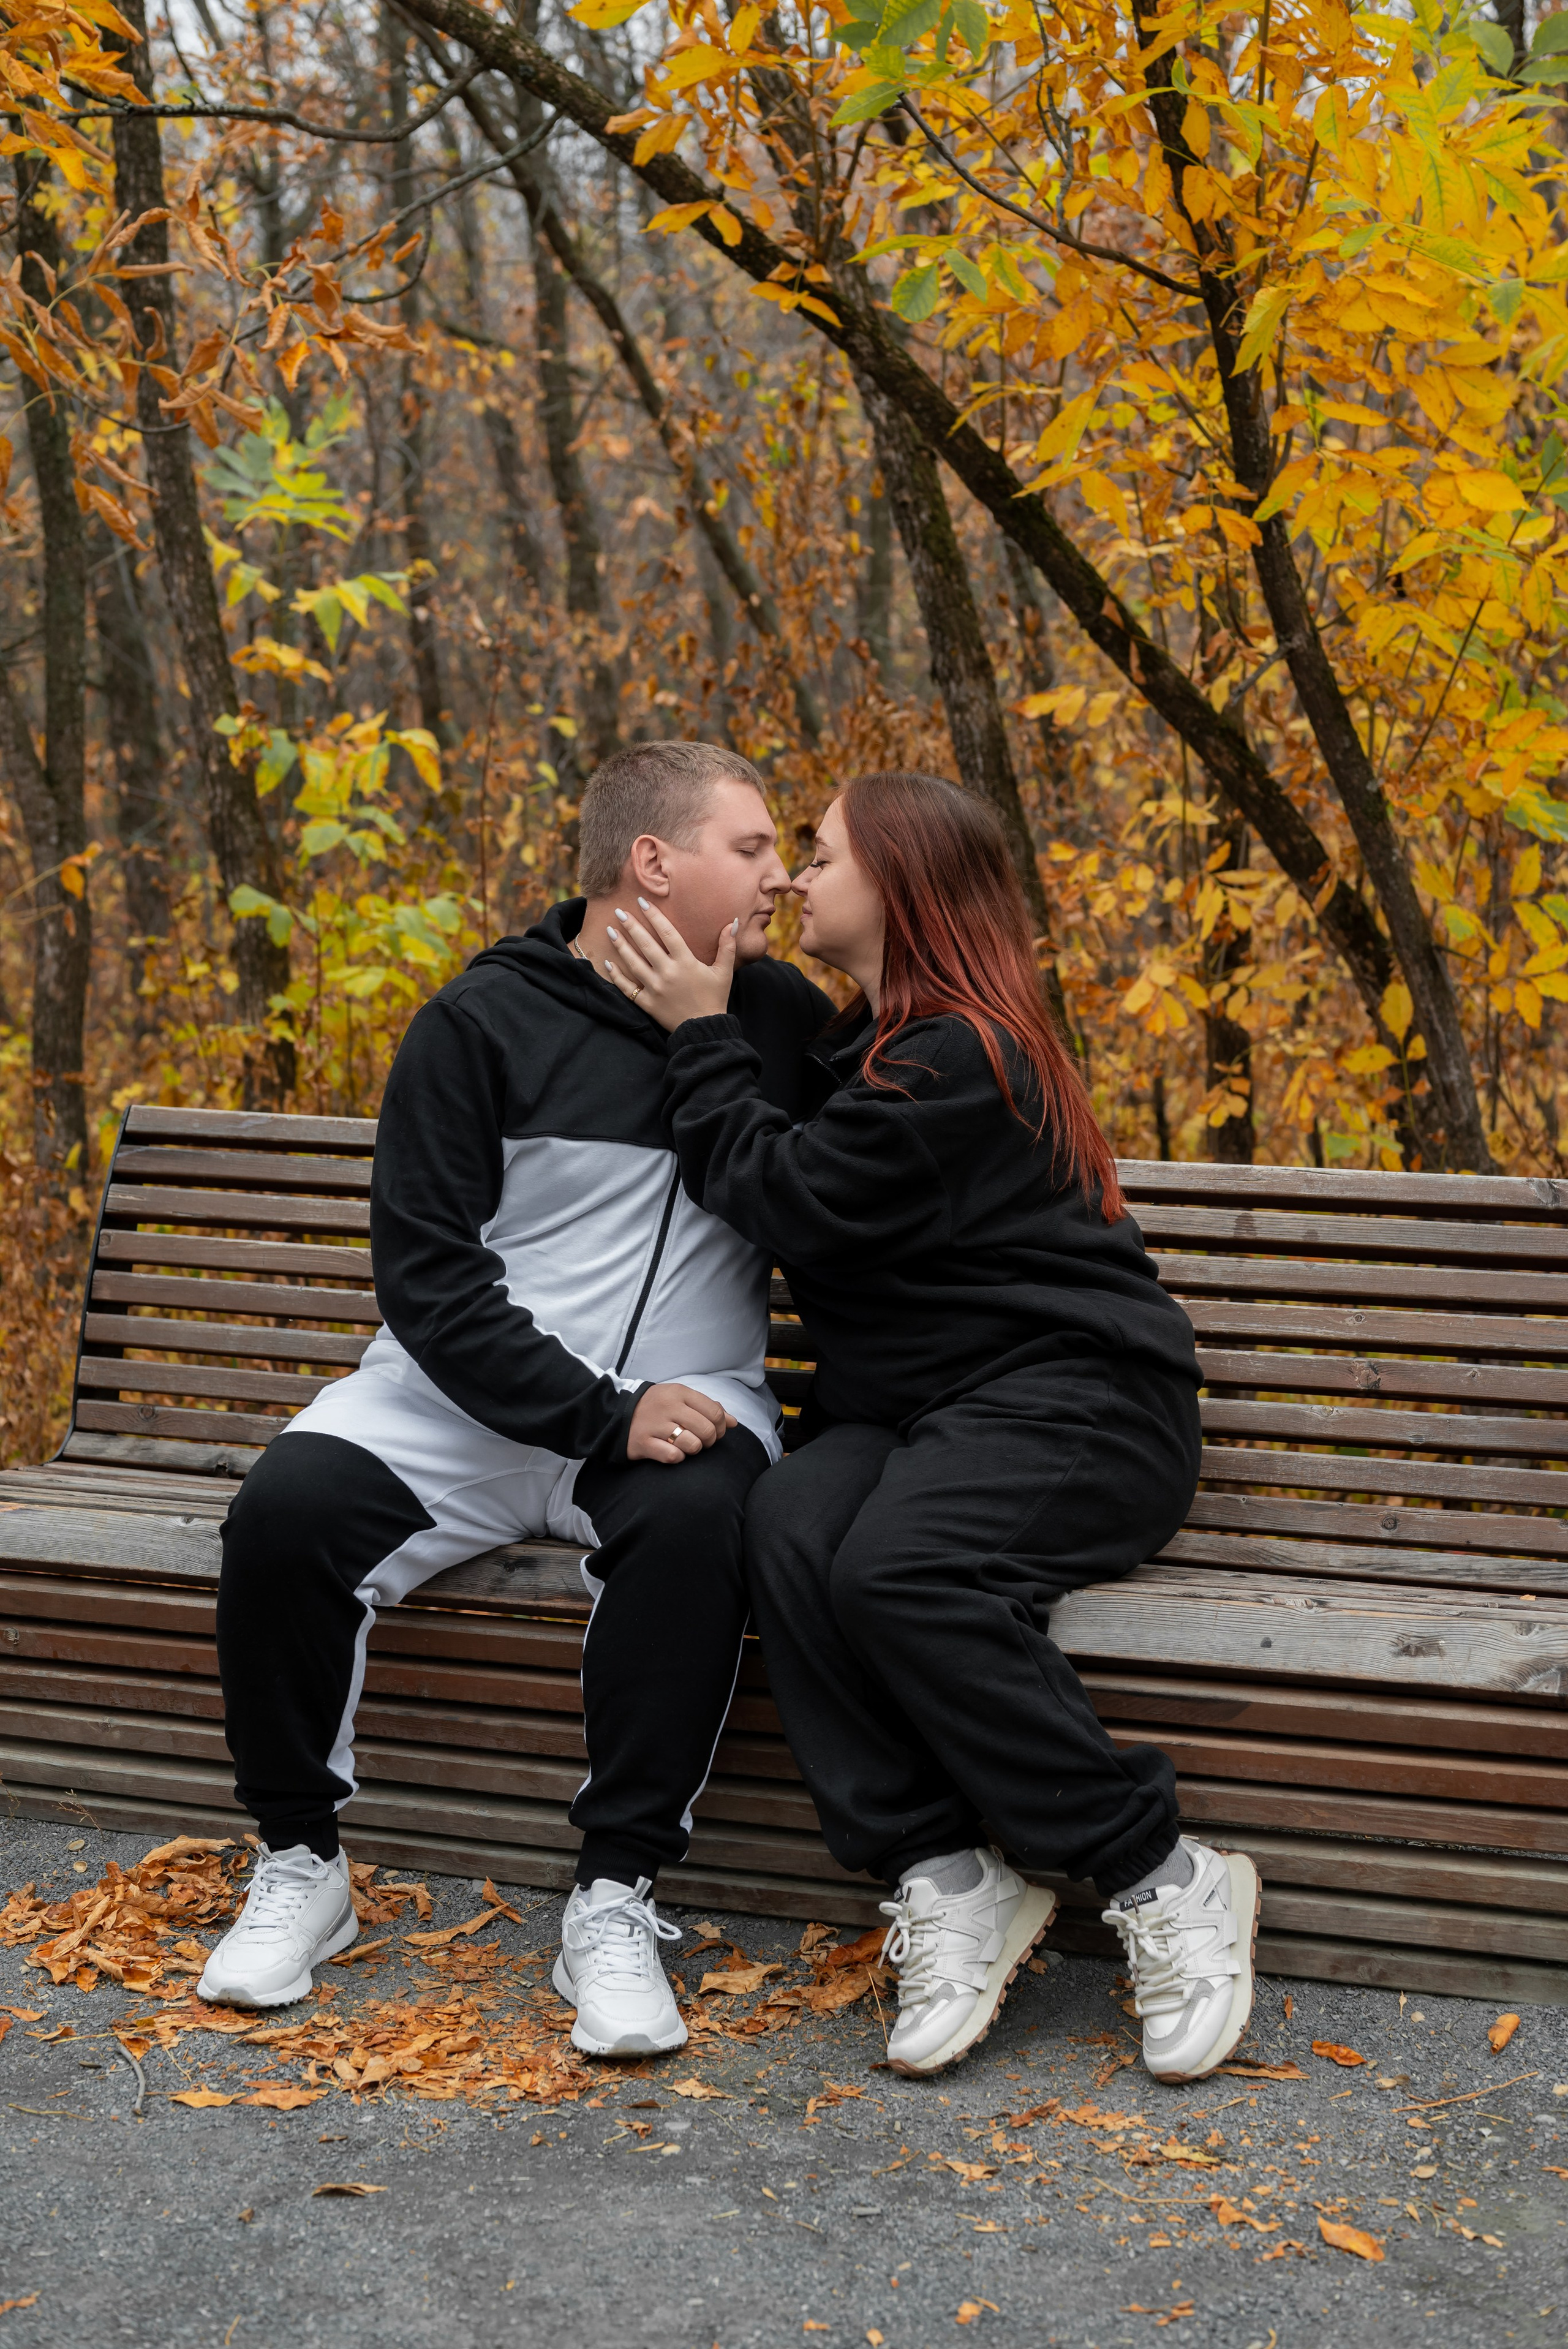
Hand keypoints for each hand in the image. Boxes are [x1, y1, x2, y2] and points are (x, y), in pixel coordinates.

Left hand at [604, 899, 736, 1032]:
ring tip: (610, 931)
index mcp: (686, 962)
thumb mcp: (724, 972)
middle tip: (619, 911)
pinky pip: (627, 988)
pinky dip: (616, 976)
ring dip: (620, 946)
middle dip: (631, 926)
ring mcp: (655, 988)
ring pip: (633, 963)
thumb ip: (727, 946)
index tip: (642, 902)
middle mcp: (668, 973)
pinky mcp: (647, 1003)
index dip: (654, 916)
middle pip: (645, 944)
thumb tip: (733, 922)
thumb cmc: (714, 999)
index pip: (667, 933)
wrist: (704, 1030)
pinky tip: (606, 963)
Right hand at [627, 1381, 736, 1464]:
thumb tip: (733, 1422)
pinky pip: (673, 1456)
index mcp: (679, 1393)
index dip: (721, 1427)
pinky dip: (677, 1457)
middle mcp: (668, 1406)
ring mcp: (655, 1425)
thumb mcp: (680, 1399)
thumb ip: (708, 1407)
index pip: (714, 1411)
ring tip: (685, 1446)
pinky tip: (671, 1452)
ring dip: (693, 1450)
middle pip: (707, 1430)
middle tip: (701, 1442)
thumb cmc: (656, 1408)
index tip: (715, 1432)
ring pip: (692, 1444)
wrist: (617, 1415)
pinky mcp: (643, 1443)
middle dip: (709, 1441)